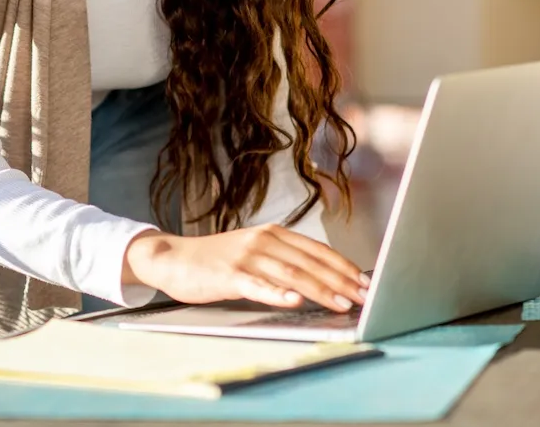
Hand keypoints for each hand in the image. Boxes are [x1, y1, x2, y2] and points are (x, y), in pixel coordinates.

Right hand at [121, 225, 368, 311]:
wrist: (174, 258)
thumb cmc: (217, 261)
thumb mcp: (254, 252)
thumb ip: (284, 261)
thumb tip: (322, 279)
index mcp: (273, 234)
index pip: (317, 251)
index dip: (344, 266)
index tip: (365, 283)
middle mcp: (262, 242)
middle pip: (309, 264)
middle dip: (340, 282)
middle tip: (363, 298)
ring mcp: (245, 258)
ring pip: (291, 275)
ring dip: (320, 290)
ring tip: (341, 304)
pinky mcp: (228, 276)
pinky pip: (258, 286)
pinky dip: (278, 294)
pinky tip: (294, 301)